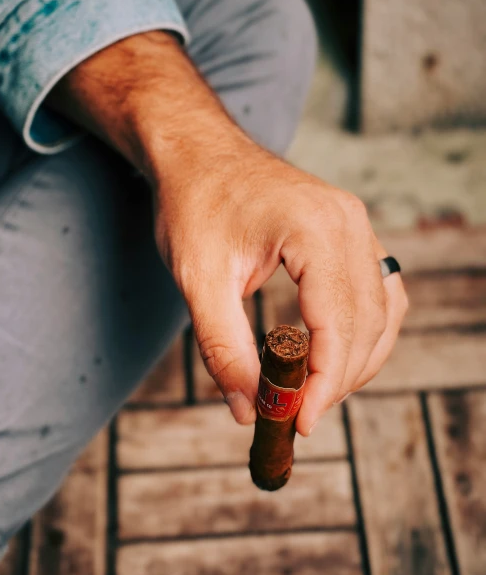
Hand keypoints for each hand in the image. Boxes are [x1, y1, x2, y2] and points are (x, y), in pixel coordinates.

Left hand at [48, 31, 407, 434]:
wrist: (197, 152)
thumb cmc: (194, 203)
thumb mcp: (199, 280)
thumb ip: (224, 348)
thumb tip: (249, 410)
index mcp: (315, 229)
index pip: (339, 323)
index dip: (325, 383)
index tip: (300, 422)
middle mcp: (349, 223)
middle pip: (367, 323)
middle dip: (338, 379)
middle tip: (299, 415)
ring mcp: (356, 224)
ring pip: (382, 311)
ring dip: (356, 360)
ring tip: (316, 394)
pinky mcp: (350, 231)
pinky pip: (378, 291)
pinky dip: (364, 331)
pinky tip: (336, 355)